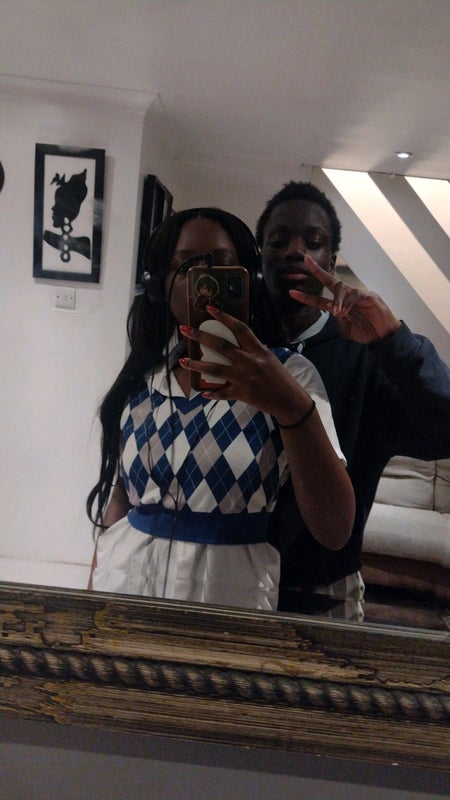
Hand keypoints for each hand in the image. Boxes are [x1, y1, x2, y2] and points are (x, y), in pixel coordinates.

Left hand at [179, 306, 310, 420]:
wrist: (289, 401)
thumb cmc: (280, 378)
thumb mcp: (269, 359)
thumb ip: (253, 351)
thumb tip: (235, 344)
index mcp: (258, 350)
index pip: (240, 329)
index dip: (224, 317)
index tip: (210, 308)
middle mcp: (250, 362)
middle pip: (221, 346)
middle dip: (200, 336)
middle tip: (185, 330)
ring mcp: (244, 379)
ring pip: (215, 369)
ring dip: (196, 365)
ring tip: (182, 361)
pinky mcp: (241, 394)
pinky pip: (222, 393)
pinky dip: (212, 393)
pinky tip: (202, 392)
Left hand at [289, 254, 400, 343]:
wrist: (382, 336)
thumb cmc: (365, 331)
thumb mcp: (346, 329)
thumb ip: (337, 321)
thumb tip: (333, 312)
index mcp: (339, 306)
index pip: (320, 299)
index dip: (306, 297)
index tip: (292, 293)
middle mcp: (346, 297)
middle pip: (330, 280)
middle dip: (317, 270)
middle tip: (306, 260)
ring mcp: (357, 295)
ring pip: (342, 287)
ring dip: (337, 299)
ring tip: (338, 312)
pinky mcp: (369, 296)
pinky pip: (354, 295)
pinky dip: (348, 303)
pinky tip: (346, 311)